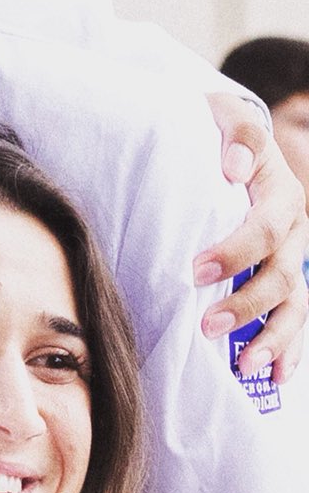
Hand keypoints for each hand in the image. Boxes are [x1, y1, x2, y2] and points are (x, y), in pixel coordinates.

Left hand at [197, 91, 306, 383]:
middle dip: (248, 304)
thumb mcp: (223, 116)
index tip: (196, 271)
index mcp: (280, 192)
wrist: (226, 142)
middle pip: (283, 274)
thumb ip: (235, 135)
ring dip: (274, 339)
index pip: (266, 228)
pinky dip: (286, 348)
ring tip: (246, 367)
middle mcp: (295, 230)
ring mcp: (293, 258)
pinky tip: (273, 376)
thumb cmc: (215, 132)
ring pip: (295, 305)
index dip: (236, 252)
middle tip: (207, 327)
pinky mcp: (284, 278)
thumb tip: (234, 167)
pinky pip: (294, 318)